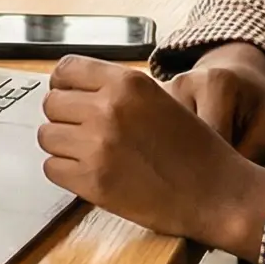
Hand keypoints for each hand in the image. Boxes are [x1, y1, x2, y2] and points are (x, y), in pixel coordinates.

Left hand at [38, 55, 264, 259]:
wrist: (217, 193)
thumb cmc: (194, 149)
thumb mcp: (160, 100)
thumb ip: (119, 91)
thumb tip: (73, 90)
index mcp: (128, 83)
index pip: (66, 70)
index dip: (63, 85)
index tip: (69, 98)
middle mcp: (109, 108)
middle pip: (52, 103)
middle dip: (64, 118)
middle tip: (83, 133)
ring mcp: (98, 145)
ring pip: (47, 136)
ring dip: (63, 146)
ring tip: (89, 155)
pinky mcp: (92, 182)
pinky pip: (51, 169)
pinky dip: (66, 173)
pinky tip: (90, 174)